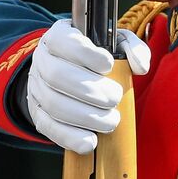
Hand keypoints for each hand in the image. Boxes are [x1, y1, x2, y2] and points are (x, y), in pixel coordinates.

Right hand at [26, 20, 149, 153]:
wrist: (67, 70)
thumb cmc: (95, 55)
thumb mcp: (114, 42)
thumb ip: (132, 48)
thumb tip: (141, 66)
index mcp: (58, 37)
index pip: (63, 41)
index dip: (85, 54)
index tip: (108, 65)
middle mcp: (42, 60)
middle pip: (58, 75)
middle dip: (91, 90)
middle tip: (115, 97)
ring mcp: (37, 87)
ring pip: (54, 103)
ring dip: (86, 116)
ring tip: (111, 120)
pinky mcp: (38, 113)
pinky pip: (49, 127)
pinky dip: (70, 136)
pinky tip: (91, 141)